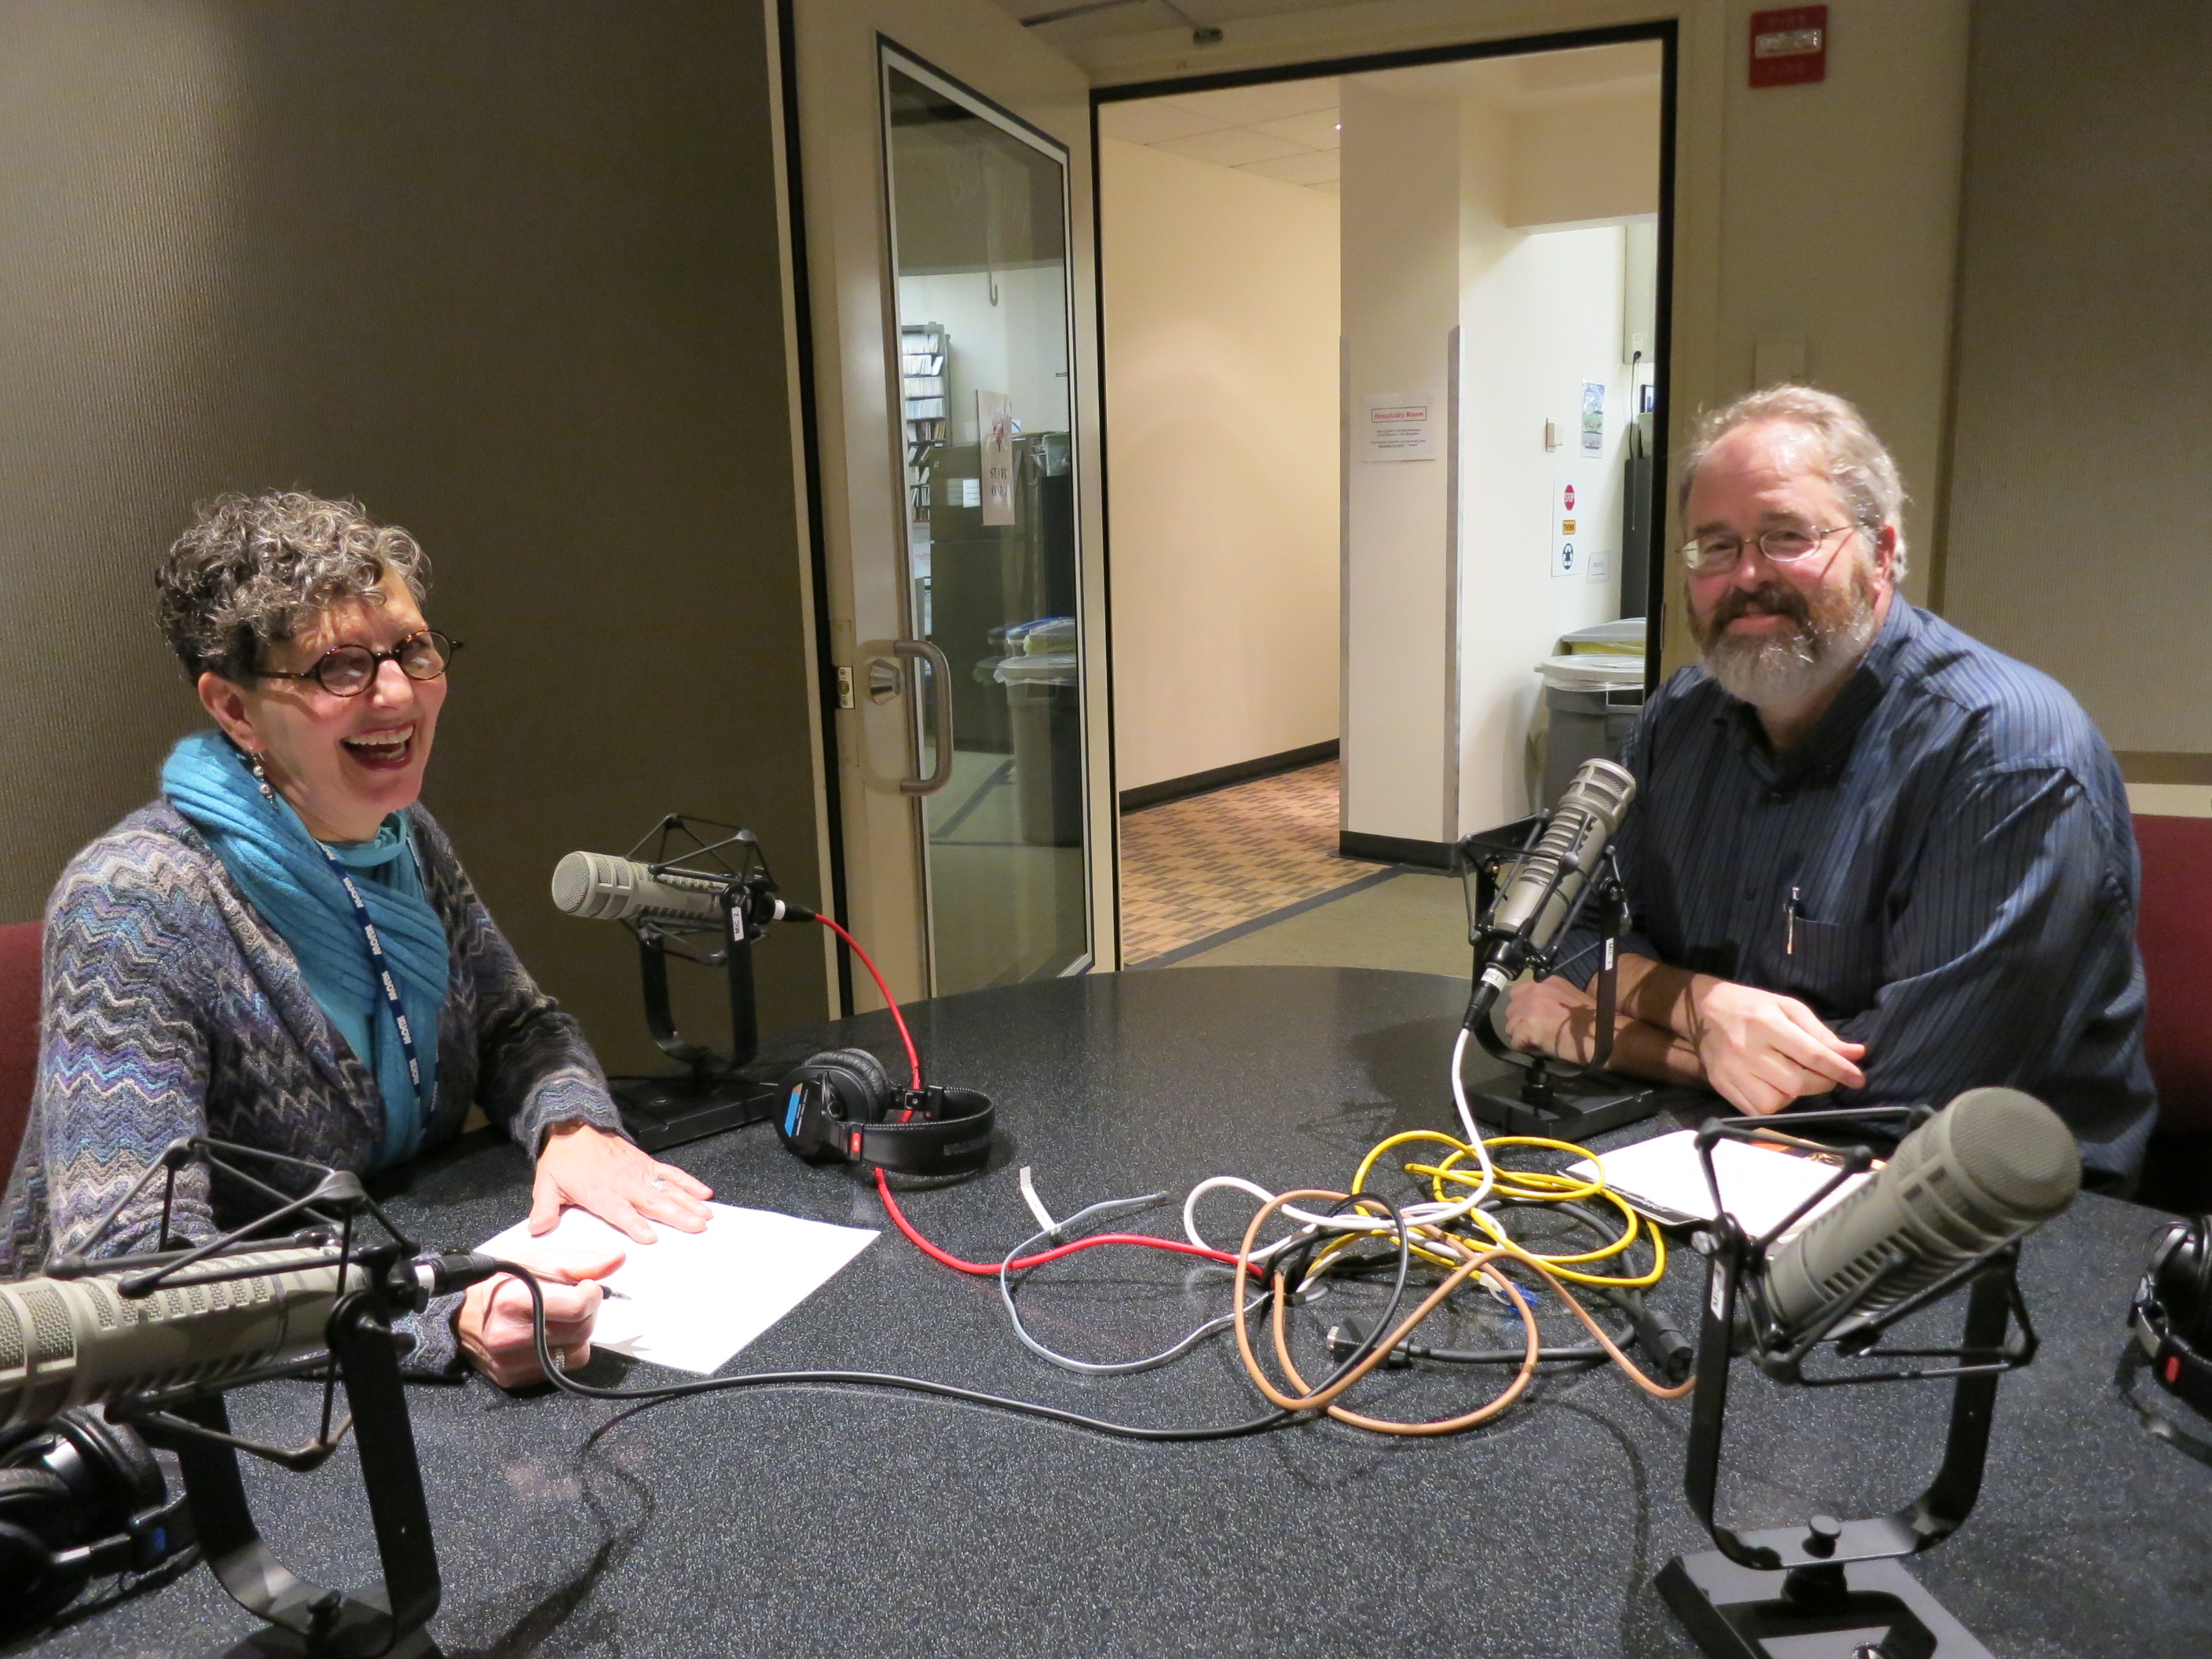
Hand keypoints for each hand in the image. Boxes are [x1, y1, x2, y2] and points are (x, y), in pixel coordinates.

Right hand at [457, 1240, 623, 1387]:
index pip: (579, 1306)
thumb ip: (579, 1262)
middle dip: (587, 1313)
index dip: (592, 1294)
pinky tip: (549, 1339)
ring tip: (560, 1321)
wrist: (459, 1318)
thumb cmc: (501, 1284)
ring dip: (578, 1335)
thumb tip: (618, 1259)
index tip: (585, 1286)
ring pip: (578, 1353)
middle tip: (573, 1302)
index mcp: (516, 1301)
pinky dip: (564, 1353)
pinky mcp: (515, 1379)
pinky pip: (562, 1370)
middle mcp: (512, 1336)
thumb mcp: (537, 1262)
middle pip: (582, 1330)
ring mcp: (513, 1362)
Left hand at [530, 1121, 712, 1242]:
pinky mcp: (645, 1163)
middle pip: (652, 1202)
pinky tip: (704, 1193)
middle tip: (696, 1227)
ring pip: (667, 1189)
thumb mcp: (546, 1183)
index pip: (619, 1211)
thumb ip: (544, 1208)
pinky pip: (670, 1173)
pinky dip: (688, 1182)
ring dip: (687, 1203)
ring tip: (706, 1216)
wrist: (574, 1124)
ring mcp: (638, 1171)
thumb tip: (537, 1230)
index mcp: (598, 1192)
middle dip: (676, 1215)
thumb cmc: (561, 1159)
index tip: (651, 1236)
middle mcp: (622, 1182)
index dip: (634, 1223)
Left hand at [1505, 976, 1599, 1062]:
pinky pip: (1516, 1042)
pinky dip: (1526, 1049)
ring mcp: (1529, 1007)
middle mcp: (1535, 990)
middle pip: (1512, 1010)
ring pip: (1511, 1026)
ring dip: (1523, 1036)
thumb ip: (1549, 1000)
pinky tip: (1542, 1049)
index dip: (1525, 1010)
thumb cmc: (1592, 1021)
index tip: (1536, 1020)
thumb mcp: (1569, 999)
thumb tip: (1534, 1013)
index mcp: (1547, 982)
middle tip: (1538, 1033)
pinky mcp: (1527, 1026)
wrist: (1602, 1035)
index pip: (1519, 994)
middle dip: (1521, 1023)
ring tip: (1541, 1042)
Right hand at [1684, 977, 1866, 1115]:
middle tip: (1826, 1077)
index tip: (1858, 1079)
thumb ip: (1820, 1033)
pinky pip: (1756, 1111)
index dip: (1839, 1069)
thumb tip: (1855, 1054)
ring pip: (1776, 1101)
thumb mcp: (1788, 1007)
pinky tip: (1775, 1089)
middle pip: (1797, 1082)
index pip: (1811, 1054)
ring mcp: (1732, 1071)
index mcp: (1766, 1023)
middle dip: (1821, 1084)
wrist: (1703, 1010)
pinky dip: (1773, 1105)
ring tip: (1793, 1080)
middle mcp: (1747, 1049)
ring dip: (1795, 1096)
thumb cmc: (1752, 1006)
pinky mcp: (1722, 1086)